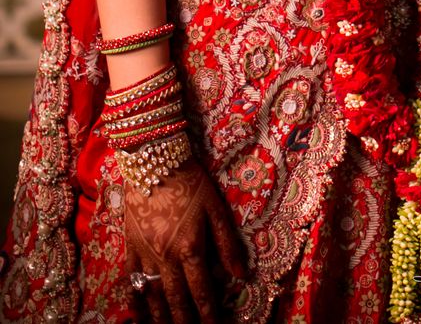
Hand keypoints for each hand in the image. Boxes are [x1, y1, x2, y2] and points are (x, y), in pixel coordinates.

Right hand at [123, 158, 247, 322]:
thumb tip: (240, 273)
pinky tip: (139, 311)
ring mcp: (145, 253)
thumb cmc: (191, 181)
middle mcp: (166, 256)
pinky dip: (136, 298)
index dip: (209, 313)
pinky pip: (131, 279)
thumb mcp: (216, 208)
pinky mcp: (130, 245)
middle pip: (176, 299)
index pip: (202, 291)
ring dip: (161, 317)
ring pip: (153, 295)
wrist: (155, 160)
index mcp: (190, 247)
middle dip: (185, 321)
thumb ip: (227, 243)